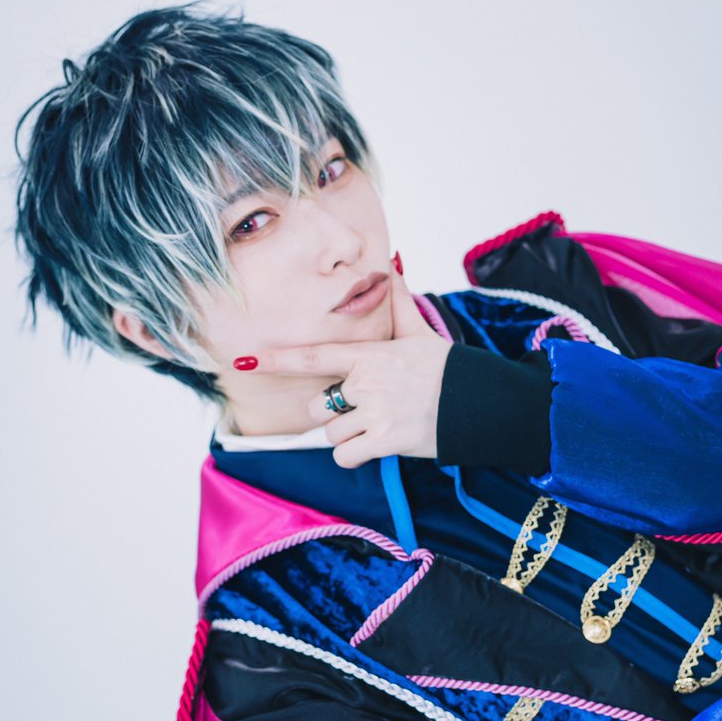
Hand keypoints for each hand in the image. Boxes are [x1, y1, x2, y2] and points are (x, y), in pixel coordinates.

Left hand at [249, 266, 451, 466]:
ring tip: (378, 427)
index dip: (274, 359)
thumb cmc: (447, 370)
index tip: (243, 361)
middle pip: (317, 407)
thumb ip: (398, 303)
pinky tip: (376, 446)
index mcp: (367, 356)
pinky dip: (355, 456)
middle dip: (332, 413)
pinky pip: (345, 456)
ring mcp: (373, 414)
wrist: (478, 403)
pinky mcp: (384, 441)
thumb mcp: (419, 334)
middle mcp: (365, 384)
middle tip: (363, 411)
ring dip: (348, 437)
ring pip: (331, 435)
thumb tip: (391, 264)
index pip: (311, 357)